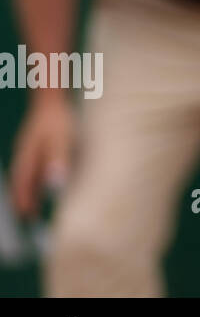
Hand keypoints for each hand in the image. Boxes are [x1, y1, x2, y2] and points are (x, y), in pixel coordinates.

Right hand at [9, 96, 74, 217]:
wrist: (51, 99)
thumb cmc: (57, 120)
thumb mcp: (61, 139)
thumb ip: (58, 160)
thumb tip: (56, 183)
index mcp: (27, 158)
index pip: (22, 185)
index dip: (24, 201)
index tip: (27, 216)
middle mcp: (23, 156)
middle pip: (21, 183)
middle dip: (24, 199)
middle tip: (29, 217)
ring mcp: (26, 151)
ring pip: (24, 177)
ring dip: (28, 191)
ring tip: (33, 206)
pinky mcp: (33, 147)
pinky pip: (30, 169)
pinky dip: (32, 180)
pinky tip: (39, 184)